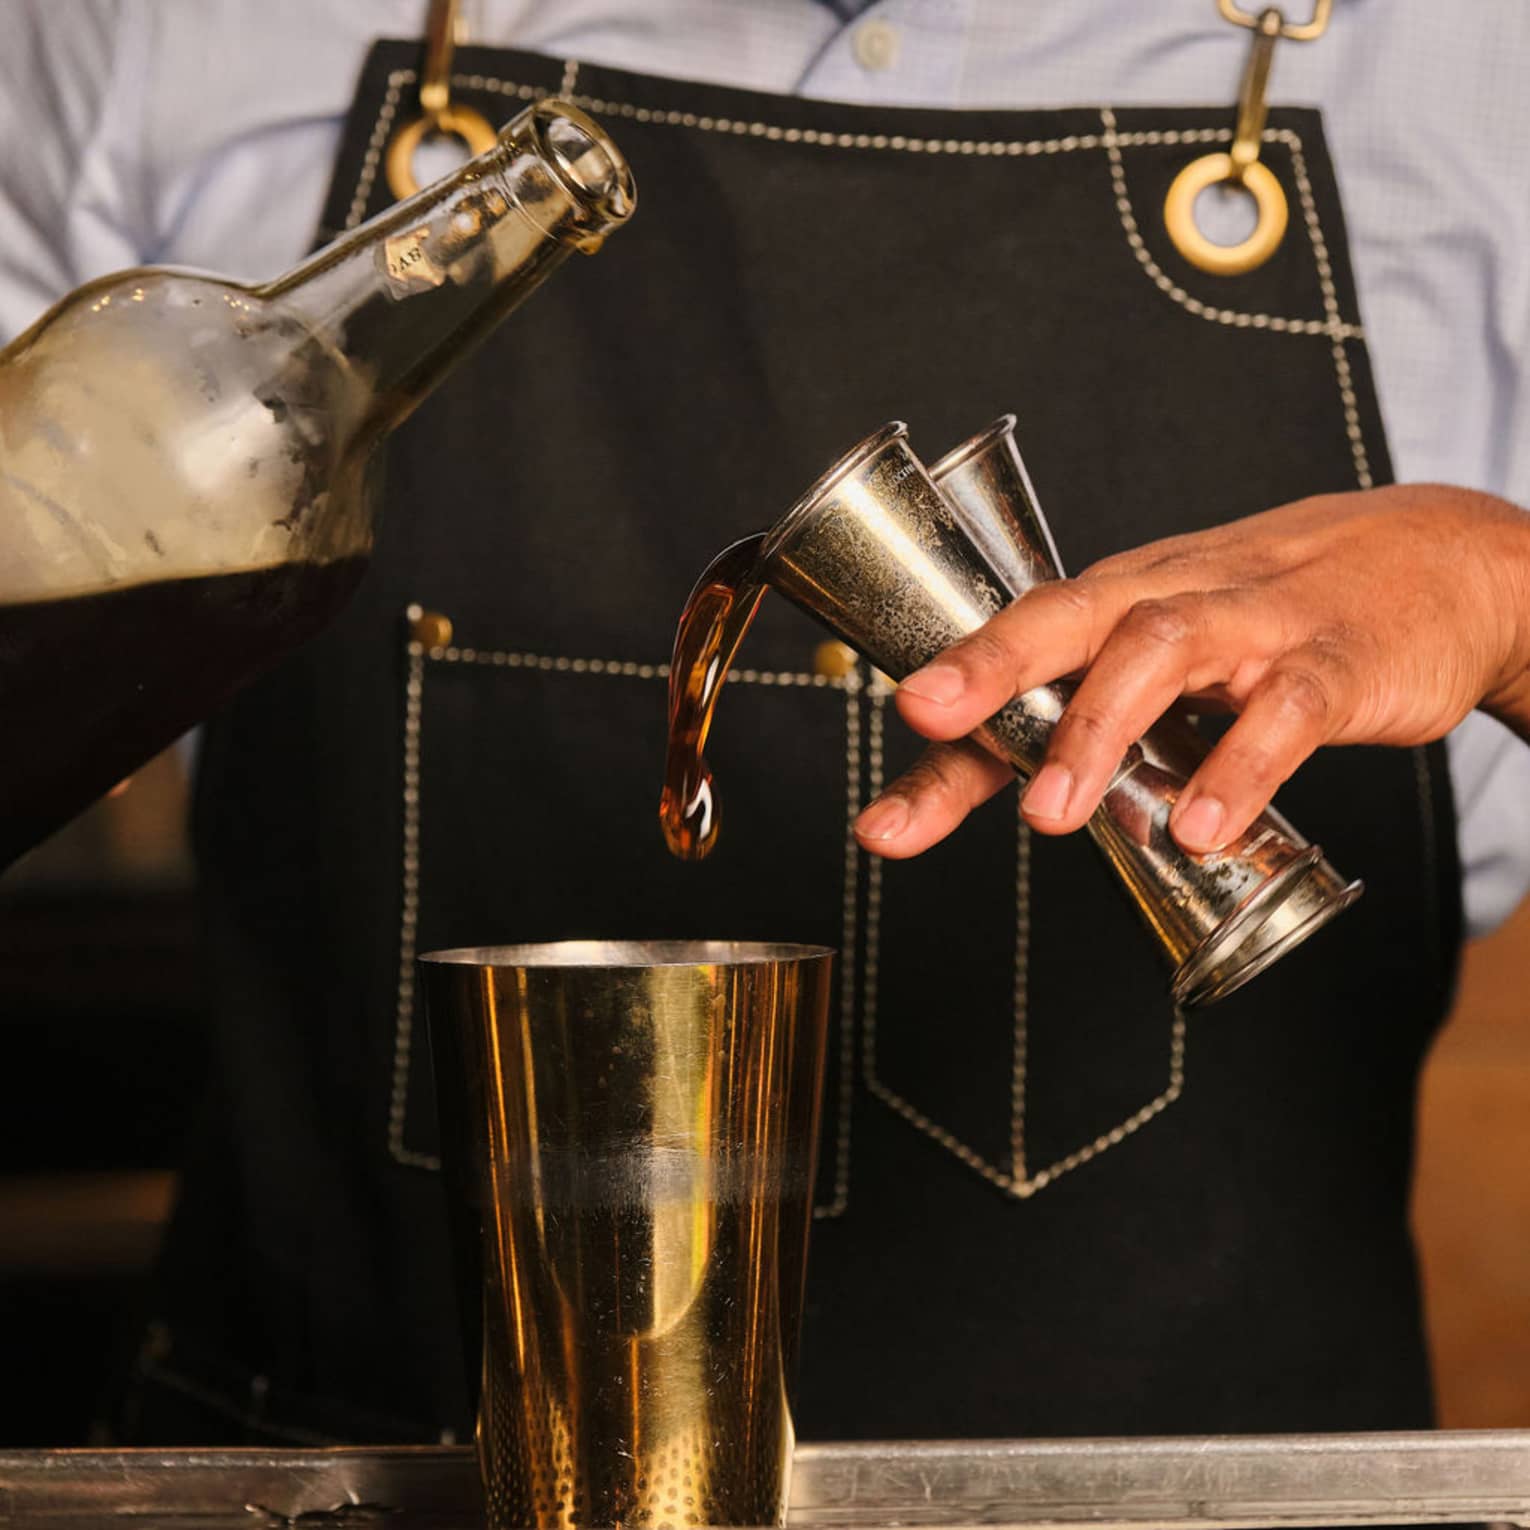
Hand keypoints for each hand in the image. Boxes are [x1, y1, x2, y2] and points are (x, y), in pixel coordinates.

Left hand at [853, 484, 1529, 857]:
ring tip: (1051, 818)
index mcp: (1125, 598)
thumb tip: (1010, 786)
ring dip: (1097, 729)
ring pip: (1163, 649)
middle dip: (989, 668)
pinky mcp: (1337, 661)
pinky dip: (1240, 769)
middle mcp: (1176, 598)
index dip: (946, 713)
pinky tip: (1201, 829)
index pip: (1018, 648)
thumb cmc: (1281, 614)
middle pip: (1070, 615)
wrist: (1445, 561)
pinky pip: (1285, 710)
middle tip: (926, 722)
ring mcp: (1257, 624)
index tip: (885, 811)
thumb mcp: (1181, 654)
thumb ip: (1103, 715)